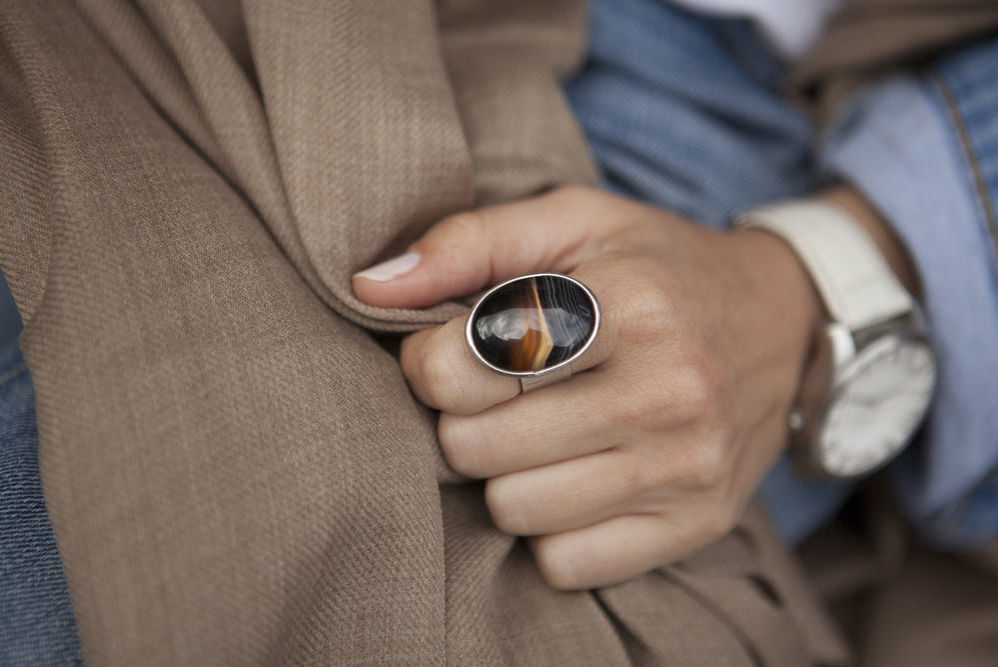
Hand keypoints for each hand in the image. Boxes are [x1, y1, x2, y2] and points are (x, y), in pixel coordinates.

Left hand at [353, 186, 822, 588]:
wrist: (783, 322)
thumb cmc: (658, 266)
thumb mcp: (574, 220)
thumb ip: (468, 241)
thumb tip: (369, 284)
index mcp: (628, 305)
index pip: (462, 366)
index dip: (429, 361)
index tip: (454, 348)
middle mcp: (666, 393)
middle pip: (475, 448)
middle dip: (464, 419)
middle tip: (499, 391)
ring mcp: (686, 469)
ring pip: (514, 511)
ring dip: (505, 474)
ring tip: (539, 431)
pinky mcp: (696, 523)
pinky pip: (566, 563)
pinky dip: (551, 527)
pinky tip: (575, 476)